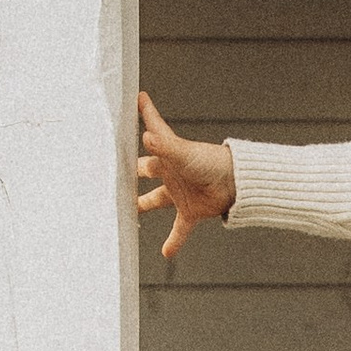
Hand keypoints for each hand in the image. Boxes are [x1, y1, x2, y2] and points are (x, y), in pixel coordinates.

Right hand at [136, 91, 235, 257]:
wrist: (237, 183)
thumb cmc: (212, 162)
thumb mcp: (182, 153)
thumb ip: (164, 146)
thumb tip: (145, 136)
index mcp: (168, 153)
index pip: (154, 129)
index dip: (146, 114)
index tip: (139, 98)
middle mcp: (171, 171)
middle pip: (146, 170)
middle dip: (131, 172)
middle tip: (113, 174)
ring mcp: (179, 192)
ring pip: (155, 200)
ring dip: (143, 206)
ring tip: (128, 213)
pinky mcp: (191, 211)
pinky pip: (179, 228)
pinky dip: (174, 241)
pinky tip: (166, 253)